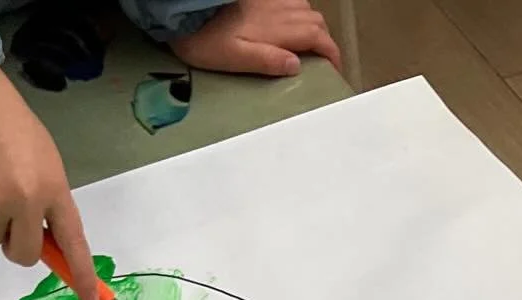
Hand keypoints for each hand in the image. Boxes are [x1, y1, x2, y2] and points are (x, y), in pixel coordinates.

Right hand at [0, 56, 97, 299]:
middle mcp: (28, 200)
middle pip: (24, 255)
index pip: (74, 241)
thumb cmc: (8, 123)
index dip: (81, 274)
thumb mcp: (42, 159)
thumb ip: (47, 199)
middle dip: (13, 242)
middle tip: (6, 214)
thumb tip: (43, 238)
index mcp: (54, 188)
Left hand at [171, 0, 341, 76]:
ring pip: (306, 9)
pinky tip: (291, 23)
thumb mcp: (235, 59)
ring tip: (311, 46)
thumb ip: (267, 61)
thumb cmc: (206, 39)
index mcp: (277, 29)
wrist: (186, 11)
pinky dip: (300, 13)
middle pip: (316, 22)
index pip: (318, 38)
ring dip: (314, 27)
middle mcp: (279, 10)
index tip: (335, 70)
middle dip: (326, 42)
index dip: (332, 54)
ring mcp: (270, 1)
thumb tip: (296, 66)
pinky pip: (291, 0)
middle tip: (324, 61)